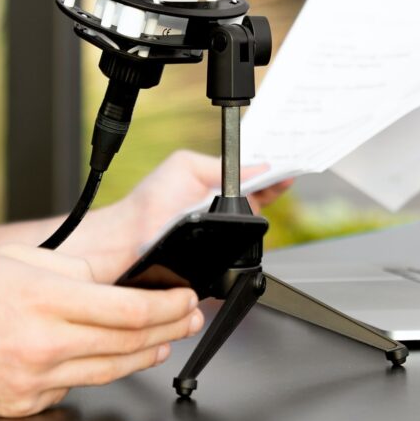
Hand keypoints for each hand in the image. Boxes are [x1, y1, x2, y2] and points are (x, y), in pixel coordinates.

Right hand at [0, 243, 203, 416]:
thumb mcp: (17, 258)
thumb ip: (71, 270)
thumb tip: (109, 282)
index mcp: (42, 297)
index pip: (126, 310)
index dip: (166, 306)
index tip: (184, 298)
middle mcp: (40, 342)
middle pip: (125, 343)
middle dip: (168, 329)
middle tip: (189, 318)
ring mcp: (30, 379)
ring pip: (105, 372)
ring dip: (142, 357)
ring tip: (163, 343)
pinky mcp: (19, 404)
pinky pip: (69, 389)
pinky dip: (91, 372)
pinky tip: (104, 359)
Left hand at [83, 151, 293, 279]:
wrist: (130, 240)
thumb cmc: (150, 203)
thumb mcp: (185, 167)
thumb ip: (219, 164)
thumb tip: (255, 165)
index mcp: (215, 186)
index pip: (253, 177)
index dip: (272, 170)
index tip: (289, 160)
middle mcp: (223, 212)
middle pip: (262, 199)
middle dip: (275, 185)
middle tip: (286, 171)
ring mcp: (224, 237)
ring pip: (257, 225)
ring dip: (265, 208)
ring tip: (276, 185)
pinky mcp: (222, 259)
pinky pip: (244, 250)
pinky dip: (252, 237)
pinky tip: (254, 220)